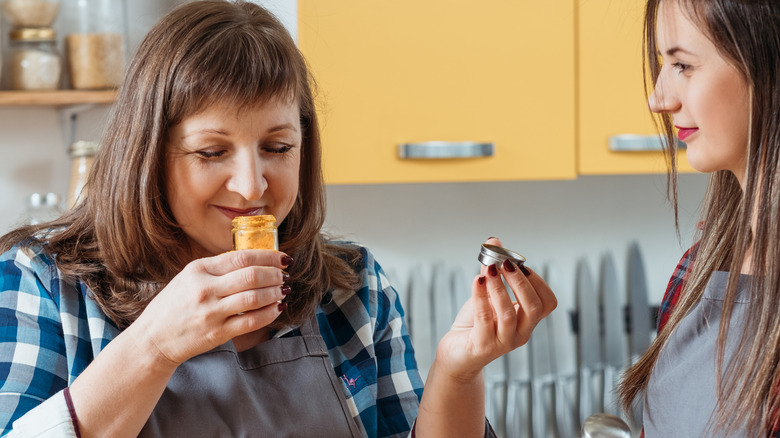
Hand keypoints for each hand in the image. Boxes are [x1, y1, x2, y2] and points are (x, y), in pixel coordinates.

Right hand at [129, 249, 289, 366]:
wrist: (153, 338)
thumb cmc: (174, 305)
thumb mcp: (189, 277)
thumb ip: (217, 268)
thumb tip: (254, 259)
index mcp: (198, 269)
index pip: (242, 257)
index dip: (268, 256)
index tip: (282, 258)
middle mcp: (205, 289)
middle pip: (252, 276)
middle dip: (275, 274)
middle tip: (285, 275)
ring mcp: (211, 312)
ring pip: (255, 298)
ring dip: (275, 293)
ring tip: (283, 290)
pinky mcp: (217, 333)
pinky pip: (251, 322)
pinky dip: (270, 314)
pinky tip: (277, 308)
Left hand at [435, 238, 556, 380]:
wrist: (457, 354)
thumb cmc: (476, 324)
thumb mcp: (488, 295)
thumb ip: (493, 270)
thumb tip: (494, 241)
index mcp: (527, 321)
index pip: (547, 303)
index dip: (538, 282)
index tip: (521, 264)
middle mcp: (521, 333)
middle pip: (533, 307)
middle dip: (520, 281)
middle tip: (505, 263)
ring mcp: (503, 342)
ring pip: (508, 313)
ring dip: (498, 287)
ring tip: (488, 269)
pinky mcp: (482, 347)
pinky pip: (484, 319)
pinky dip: (480, 297)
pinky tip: (476, 281)